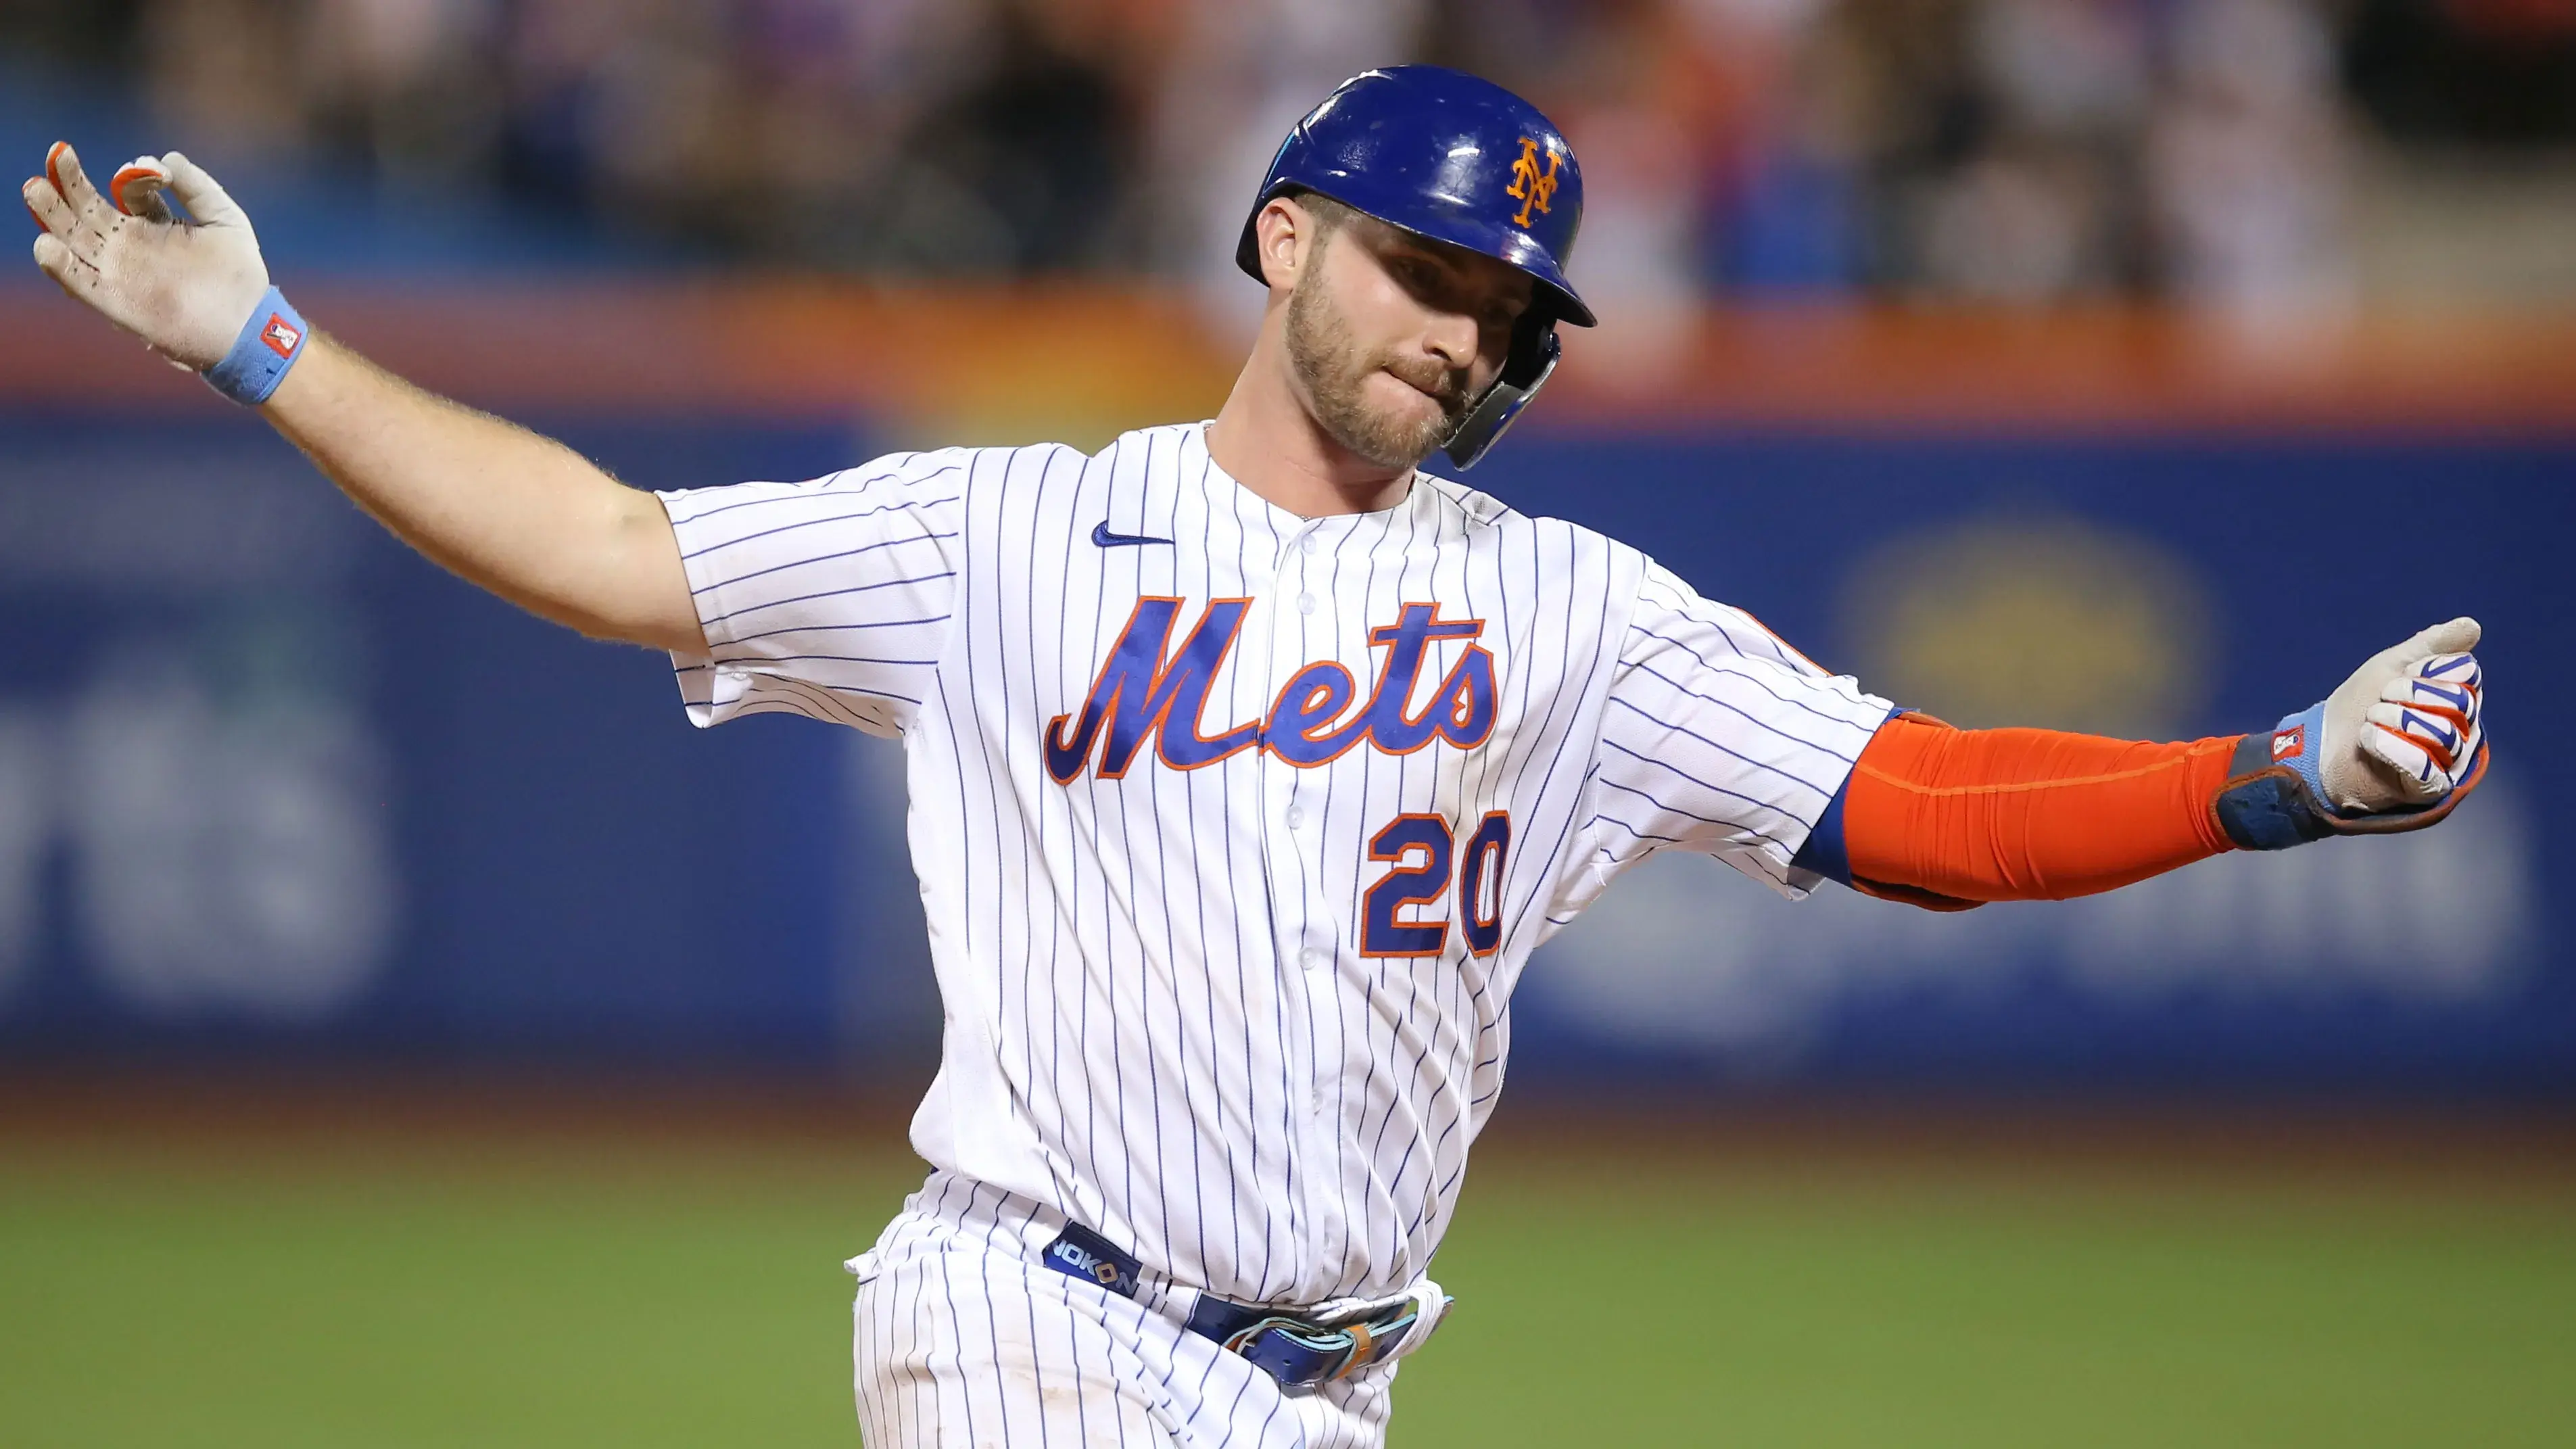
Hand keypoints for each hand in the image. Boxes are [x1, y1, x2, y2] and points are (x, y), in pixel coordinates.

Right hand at [23, 142, 269, 371]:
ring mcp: (121, 273)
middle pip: (89, 210)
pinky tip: (47, 244)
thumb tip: (160, 158)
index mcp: (157, 224)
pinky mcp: (116, 303)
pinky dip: (61, 266)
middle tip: (57, 154)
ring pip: (75, 239)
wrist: (249, 328)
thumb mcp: (225, 219)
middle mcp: (132, 246)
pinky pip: (80, 283)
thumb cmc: (241, 275)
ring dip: (52, 215)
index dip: (133, 176)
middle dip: (69, 184)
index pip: (128, 192)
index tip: (153, 173)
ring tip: (36, 187)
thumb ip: (196, 185)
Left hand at [2318, 617, 2484, 812]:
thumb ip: (2431, 646)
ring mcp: (2448, 762)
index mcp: (2459, 698)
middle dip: (2411, 693)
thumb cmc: (2359, 704)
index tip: (2400, 673)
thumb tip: (2471, 625)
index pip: (2466, 673)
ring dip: (2395, 719)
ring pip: (2444, 734)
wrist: (2320, 744)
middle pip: (2460, 703)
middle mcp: (2464, 730)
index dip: (2428, 668)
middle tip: (2381, 699)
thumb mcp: (2391, 667)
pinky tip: (2368, 738)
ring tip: (2371, 720)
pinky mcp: (2428, 789)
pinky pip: (2426, 768)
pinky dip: (2392, 748)